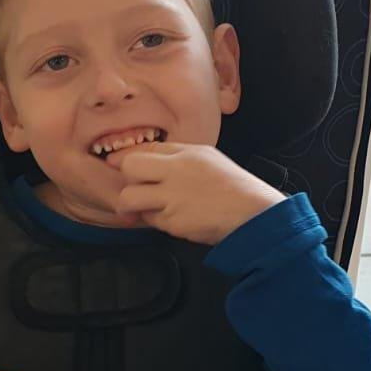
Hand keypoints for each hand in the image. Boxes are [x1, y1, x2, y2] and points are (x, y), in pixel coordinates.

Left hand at [110, 142, 284, 243]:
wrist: (252, 213)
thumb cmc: (233, 188)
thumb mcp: (208, 159)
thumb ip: (178, 157)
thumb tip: (149, 162)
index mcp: (187, 153)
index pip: (145, 148)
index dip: (126, 157)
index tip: (117, 163)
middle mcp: (176, 171)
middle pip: (130, 167)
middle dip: (126, 178)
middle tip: (134, 187)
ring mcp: (173, 197)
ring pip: (130, 197)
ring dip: (131, 205)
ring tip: (140, 210)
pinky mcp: (173, 221)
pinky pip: (150, 220)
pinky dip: (154, 221)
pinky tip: (170, 219)